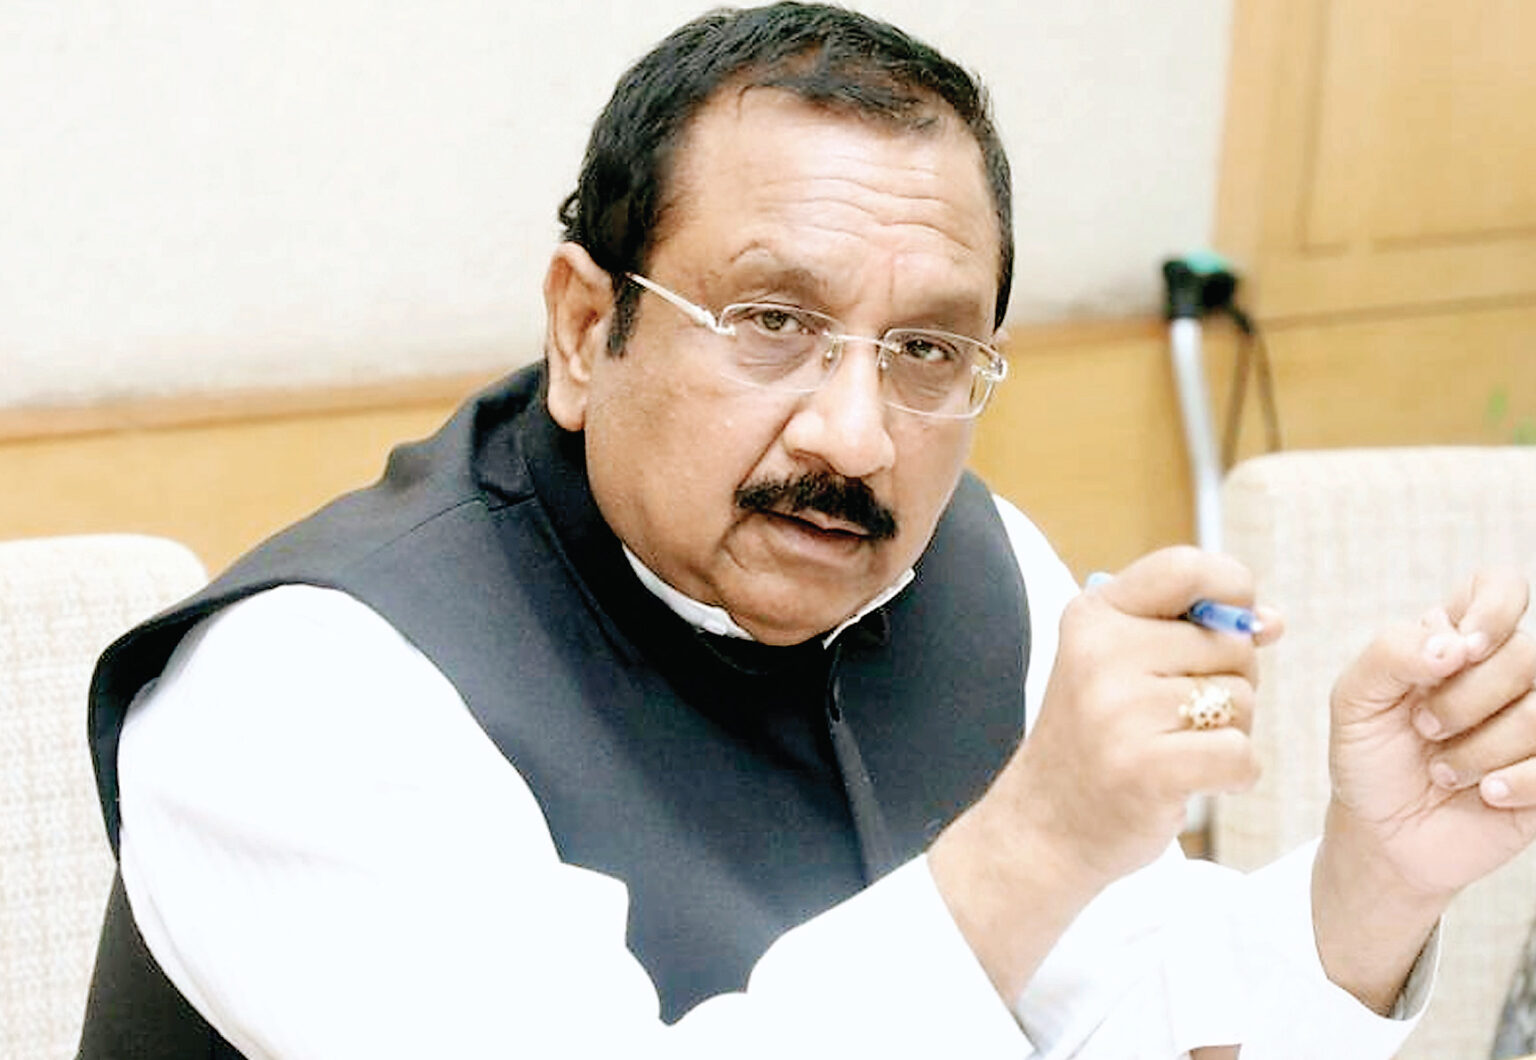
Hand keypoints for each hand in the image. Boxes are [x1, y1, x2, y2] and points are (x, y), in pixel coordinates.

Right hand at [1006, 545, 1279, 882]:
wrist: (1047, 824)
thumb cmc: (1099, 738)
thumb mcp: (1122, 662)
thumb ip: (1194, 629)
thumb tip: (1270, 622)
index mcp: (1094, 615)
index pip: (1186, 567)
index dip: (1232, 589)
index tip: (1231, 622)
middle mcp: (1101, 653)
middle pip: (1231, 643)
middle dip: (1228, 680)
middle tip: (1175, 715)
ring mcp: (1119, 710)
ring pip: (1241, 699)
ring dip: (1229, 731)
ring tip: (1176, 747)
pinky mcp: (1146, 767)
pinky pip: (1240, 753)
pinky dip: (1234, 774)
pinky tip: (1193, 780)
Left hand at [1327, 567, 1535, 899]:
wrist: (1382, 834)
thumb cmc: (1370, 757)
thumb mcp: (1355, 700)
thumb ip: (1392, 654)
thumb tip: (1455, 645)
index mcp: (1458, 639)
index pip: (1501, 587)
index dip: (1494, 609)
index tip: (1462, 648)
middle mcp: (1505, 672)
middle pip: (1524, 654)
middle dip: (1464, 699)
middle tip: (1424, 728)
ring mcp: (1534, 720)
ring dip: (1480, 748)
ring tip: (1442, 770)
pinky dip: (1514, 781)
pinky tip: (1484, 793)